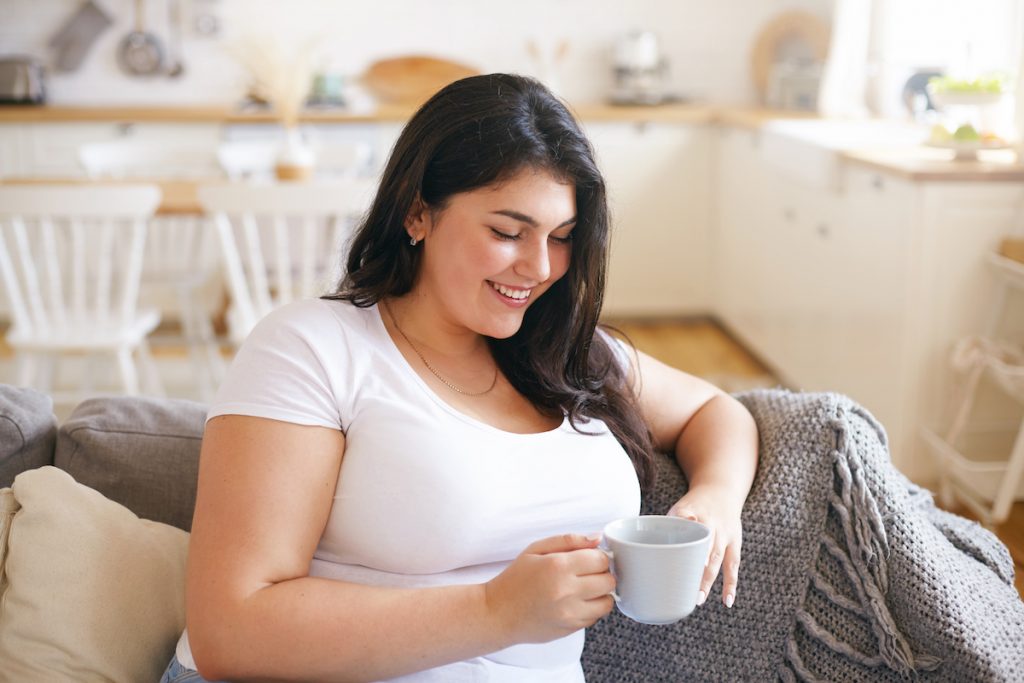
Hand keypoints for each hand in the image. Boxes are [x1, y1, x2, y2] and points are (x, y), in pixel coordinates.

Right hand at [484, 534, 614, 643]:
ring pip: (607, 601)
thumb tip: (597, 539)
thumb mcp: (535, 549)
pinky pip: (596, 617)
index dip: (598, 556)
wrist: (498, 613)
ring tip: (584, 588)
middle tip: (587, 573)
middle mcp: (567, 591)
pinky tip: (576, 602)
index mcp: (558, 566)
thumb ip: (569, 540)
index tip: (589, 558)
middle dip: (602, 574)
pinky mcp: (570, 628)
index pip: (601, 559)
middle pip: (609, 580)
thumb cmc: (515, 580)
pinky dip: (592, 608)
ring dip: (600, 593)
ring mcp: (570, 613)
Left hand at [667, 485, 743, 607]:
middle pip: (704, 547)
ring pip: (718, 558)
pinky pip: (733, 566)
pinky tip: (727, 602)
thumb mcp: (678, 507)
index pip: (686, 524)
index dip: (684, 540)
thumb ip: (666, 526)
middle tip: (681, 585)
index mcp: (692, 511)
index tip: (680, 554)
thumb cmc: (693, 505)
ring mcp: (725, 534)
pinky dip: (731, 584)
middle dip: (696, 568)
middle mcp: (711, 523)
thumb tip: (643, 552)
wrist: (721, 490)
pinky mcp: (734, 542)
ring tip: (698, 599)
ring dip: (708, 580)